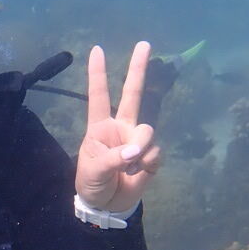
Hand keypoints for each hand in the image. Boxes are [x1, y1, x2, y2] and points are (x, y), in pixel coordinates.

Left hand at [74, 41, 162, 212]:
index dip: (98, 74)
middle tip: (144, 43)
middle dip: (138, 69)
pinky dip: (148, 164)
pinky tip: (139, 174)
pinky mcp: (150, 156)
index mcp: (100, 126)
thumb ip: (114, 158)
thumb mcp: (94, 171)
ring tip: (129, 166)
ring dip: (140, 148)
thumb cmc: (92, 183)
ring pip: (147, 130)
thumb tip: (136, 150)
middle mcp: (120, 127)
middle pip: (132, 94)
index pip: (99, 95)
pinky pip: (156, 152)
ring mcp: (136, 140)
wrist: (107, 206)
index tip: (97, 50)